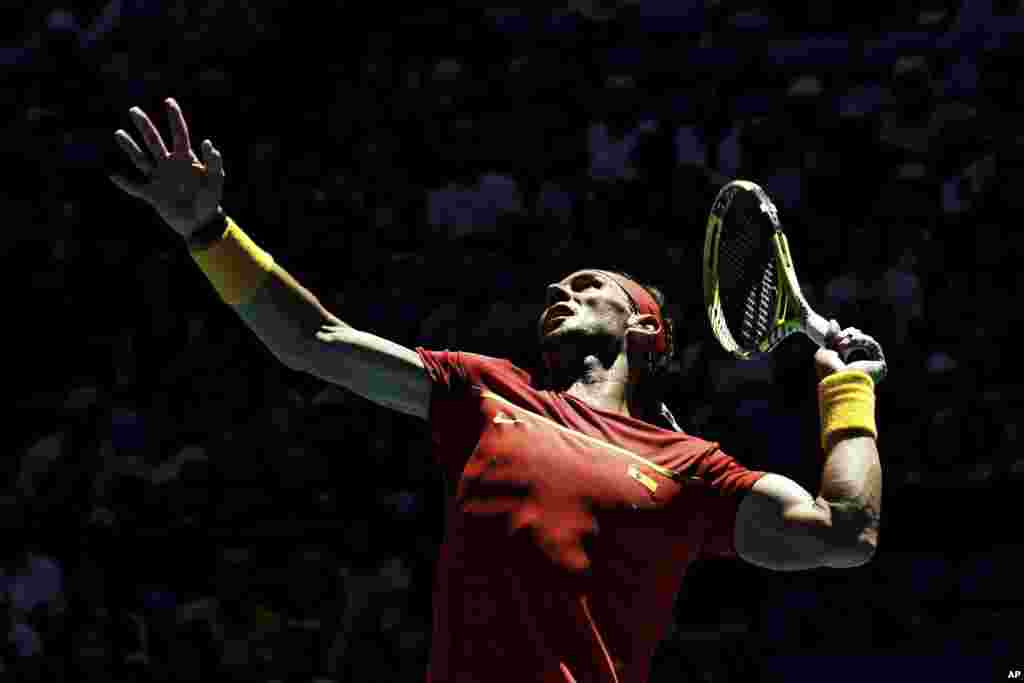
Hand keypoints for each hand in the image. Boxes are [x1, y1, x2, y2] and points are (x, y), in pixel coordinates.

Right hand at [109, 98, 224, 238]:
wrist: (202, 223)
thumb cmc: (210, 201)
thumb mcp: (216, 182)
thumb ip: (214, 164)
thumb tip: (208, 143)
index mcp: (186, 159)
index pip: (179, 134)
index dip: (175, 118)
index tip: (168, 101)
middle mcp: (169, 165)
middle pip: (154, 142)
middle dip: (145, 126)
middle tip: (133, 110)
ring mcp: (159, 179)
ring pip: (141, 159)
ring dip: (130, 147)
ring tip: (118, 132)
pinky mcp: (152, 195)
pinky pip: (134, 187)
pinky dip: (123, 181)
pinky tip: (111, 173)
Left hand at [815, 326, 886, 384]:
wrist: (838, 382)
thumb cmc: (828, 371)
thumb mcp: (825, 350)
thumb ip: (830, 335)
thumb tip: (833, 320)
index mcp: (849, 366)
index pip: (852, 345)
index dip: (845, 336)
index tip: (837, 336)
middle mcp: (862, 367)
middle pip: (860, 343)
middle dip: (849, 336)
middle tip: (839, 338)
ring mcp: (872, 366)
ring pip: (867, 343)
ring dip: (854, 339)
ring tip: (843, 343)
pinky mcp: (880, 364)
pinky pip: (873, 345)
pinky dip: (862, 340)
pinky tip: (851, 341)